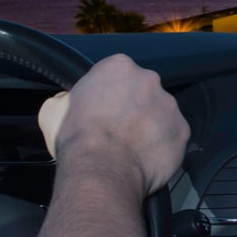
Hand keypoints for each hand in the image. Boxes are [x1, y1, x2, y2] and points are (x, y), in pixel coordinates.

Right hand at [38, 54, 188, 195]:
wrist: (101, 170)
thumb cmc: (76, 138)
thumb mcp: (53, 111)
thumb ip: (63, 98)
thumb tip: (65, 101)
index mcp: (118, 65)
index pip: (116, 74)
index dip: (108, 93)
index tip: (102, 110)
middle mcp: (149, 78)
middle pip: (142, 90)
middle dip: (133, 106)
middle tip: (118, 129)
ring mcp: (169, 104)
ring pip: (160, 112)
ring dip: (150, 125)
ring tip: (132, 147)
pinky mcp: (182, 130)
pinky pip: (173, 135)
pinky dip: (163, 145)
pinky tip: (145, 158)